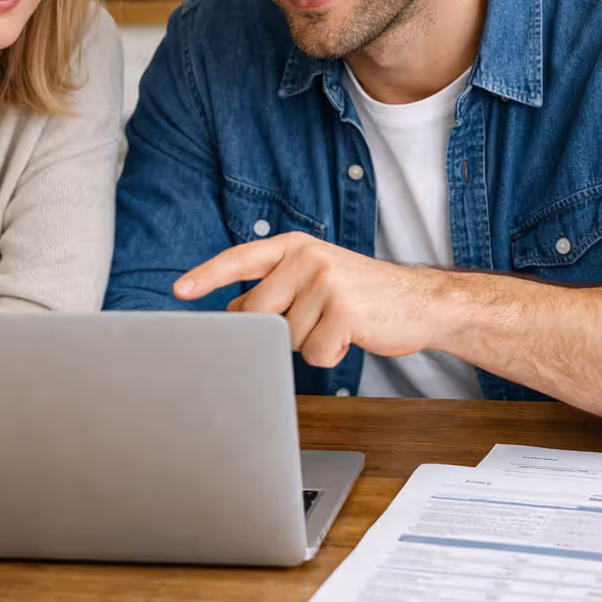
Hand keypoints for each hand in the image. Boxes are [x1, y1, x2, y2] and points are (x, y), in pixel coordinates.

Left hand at [174, 233, 442, 367]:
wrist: (422, 302)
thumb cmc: (362, 295)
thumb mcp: (316, 277)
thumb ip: (275, 287)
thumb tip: (231, 311)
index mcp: (295, 246)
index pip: (240, 259)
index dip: (207, 275)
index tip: (179, 290)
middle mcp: (308, 258)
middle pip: (256, 312)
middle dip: (277, 330)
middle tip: (314, 320)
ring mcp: (327, 282)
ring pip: (286, 337)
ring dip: (310, 342)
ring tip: (339, 324)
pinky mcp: (344, 310)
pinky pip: (313, 353)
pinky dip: (330, 355)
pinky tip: (352, 336)